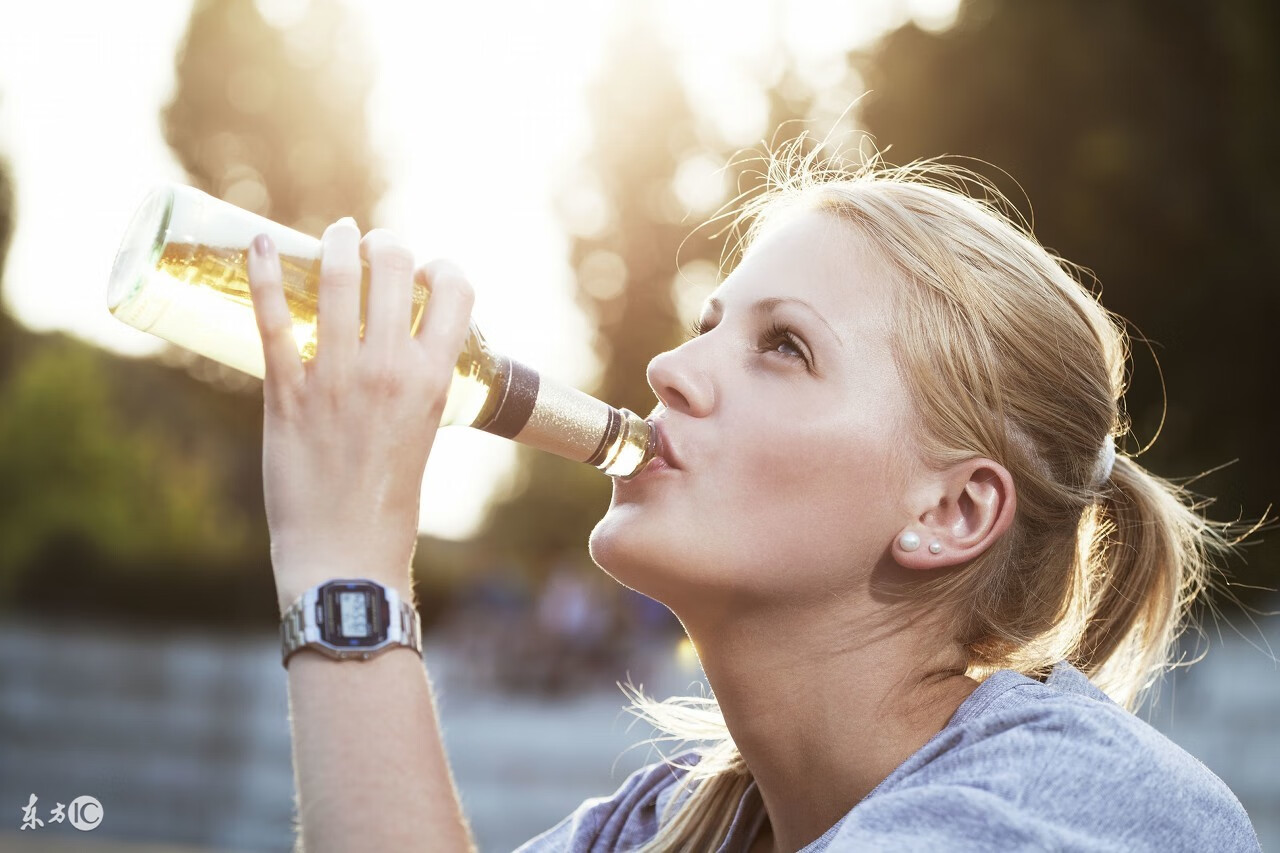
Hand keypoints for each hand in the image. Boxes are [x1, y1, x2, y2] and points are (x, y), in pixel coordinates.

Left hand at [246, 218, 474, 614]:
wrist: (347, 553)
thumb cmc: (389, 500)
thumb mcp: (424, 430)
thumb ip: (414, 386)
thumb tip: (395, 351)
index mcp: (435, 380)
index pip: (456, 292)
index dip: (442, 268)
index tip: (426, 272)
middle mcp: (390, 369)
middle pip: (396, 268)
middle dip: (386, 242)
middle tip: (372, 244)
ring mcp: (336, 378)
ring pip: (338, 281)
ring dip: (335, 243)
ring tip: (335, 235)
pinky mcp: (287, 394)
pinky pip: (274, 320)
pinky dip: (265, 274)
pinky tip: (260, 244)